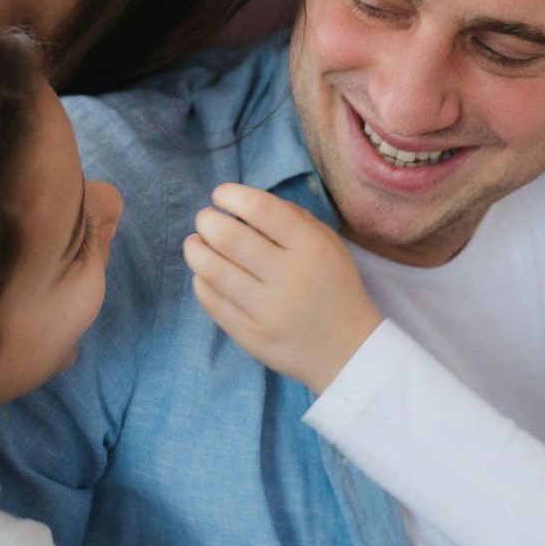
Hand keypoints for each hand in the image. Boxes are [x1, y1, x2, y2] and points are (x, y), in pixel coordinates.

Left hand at [183, 184, 381, 394]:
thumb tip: (242, 203)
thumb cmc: (334, 285)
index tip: (221, 195)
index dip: (232, 195)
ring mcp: (268, 311)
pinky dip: (201, 281)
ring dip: (195, 250)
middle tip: (205, 218)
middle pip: (229, 238)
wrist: (348, 351)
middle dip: (207, 221)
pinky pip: (213, 303)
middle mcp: (289, 277)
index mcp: (311, 247)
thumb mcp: (327, 242)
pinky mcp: (251, 337)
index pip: (261, 209)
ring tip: (195, 243)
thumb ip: (290, 217)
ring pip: (213, 271)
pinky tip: (204, 273)